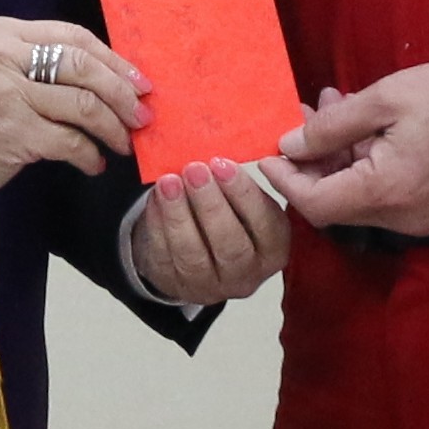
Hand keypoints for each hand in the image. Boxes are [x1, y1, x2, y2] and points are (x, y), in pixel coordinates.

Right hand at [0, 17, 148, 217]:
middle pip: (84, 66)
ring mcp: (8, 94)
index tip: (140, 82)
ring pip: (84, 105)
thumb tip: (116, 81)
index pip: (74, 36)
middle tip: (142, 116)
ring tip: (123, 143)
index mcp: (6, 33)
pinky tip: (93, 163)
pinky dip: (90, 155)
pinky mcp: (14, 132)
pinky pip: (71, 141)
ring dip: (113, 128)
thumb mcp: (1, 71)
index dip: (114, 59)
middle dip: (122, 93)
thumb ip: (46, 66)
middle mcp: (5, 56)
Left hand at [128, 159, 291, 305]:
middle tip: (195, 170)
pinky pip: (165, 256)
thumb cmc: (227, 214)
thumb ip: (238, 182)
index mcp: (273, 250)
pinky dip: (158, 225)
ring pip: (193, 254)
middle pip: (230, 245)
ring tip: (168, 181)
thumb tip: (222, 143)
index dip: (244, 195)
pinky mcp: (176, 284)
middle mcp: (246, 274)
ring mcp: (210, 285)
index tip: (222, 164)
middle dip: (211, 205)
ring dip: (179, 215)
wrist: (193, 250)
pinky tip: (155, 198)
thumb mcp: (243, 202)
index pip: (265, 226)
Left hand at [275, 59, 428, 236]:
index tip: (265, 151)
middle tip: (304, 112)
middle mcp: (402, 218)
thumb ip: (332, 126)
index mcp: (387, 191)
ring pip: (357, 196)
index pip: (316, 204)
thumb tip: (288, 145)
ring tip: (333, 105)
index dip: (285, 180)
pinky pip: (381, 193)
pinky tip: (361, 123)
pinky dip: (363, 162)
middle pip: (334, 202)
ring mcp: (419, 218)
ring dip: (338, 155)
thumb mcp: (384, 98)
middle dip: (311, 160)